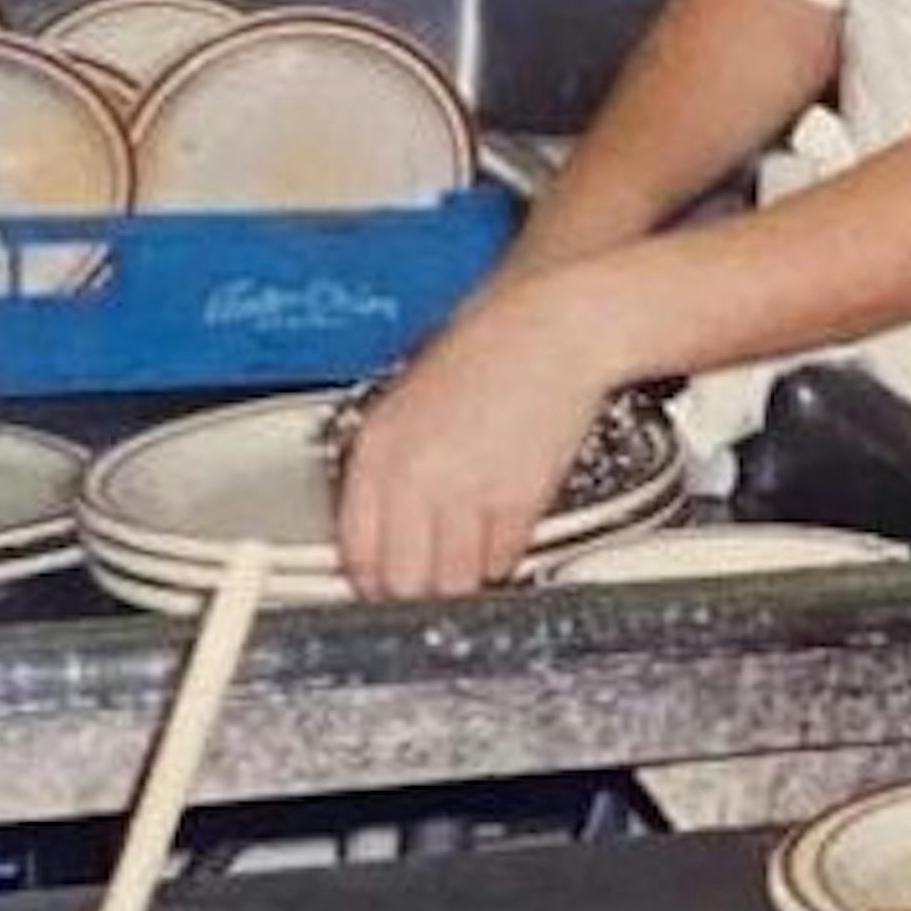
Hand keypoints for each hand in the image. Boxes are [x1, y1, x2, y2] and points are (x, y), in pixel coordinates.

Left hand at [332, 272, 609, 599]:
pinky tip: (504, 518)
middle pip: (401, 581)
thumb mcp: (411, 404)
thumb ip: (390, 471)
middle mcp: (413, 476)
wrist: (555, 327)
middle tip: (432, 570)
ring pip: (453, 583)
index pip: (356, 552)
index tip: (385, 583)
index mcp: (377, 447)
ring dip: (464, 574)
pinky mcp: (517, 501)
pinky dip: (504, 552)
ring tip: (472, 543)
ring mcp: (465, 492)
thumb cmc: (491, 352)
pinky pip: (502, 561)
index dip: (371, 578)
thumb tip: (384, 534)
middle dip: (418, 584)